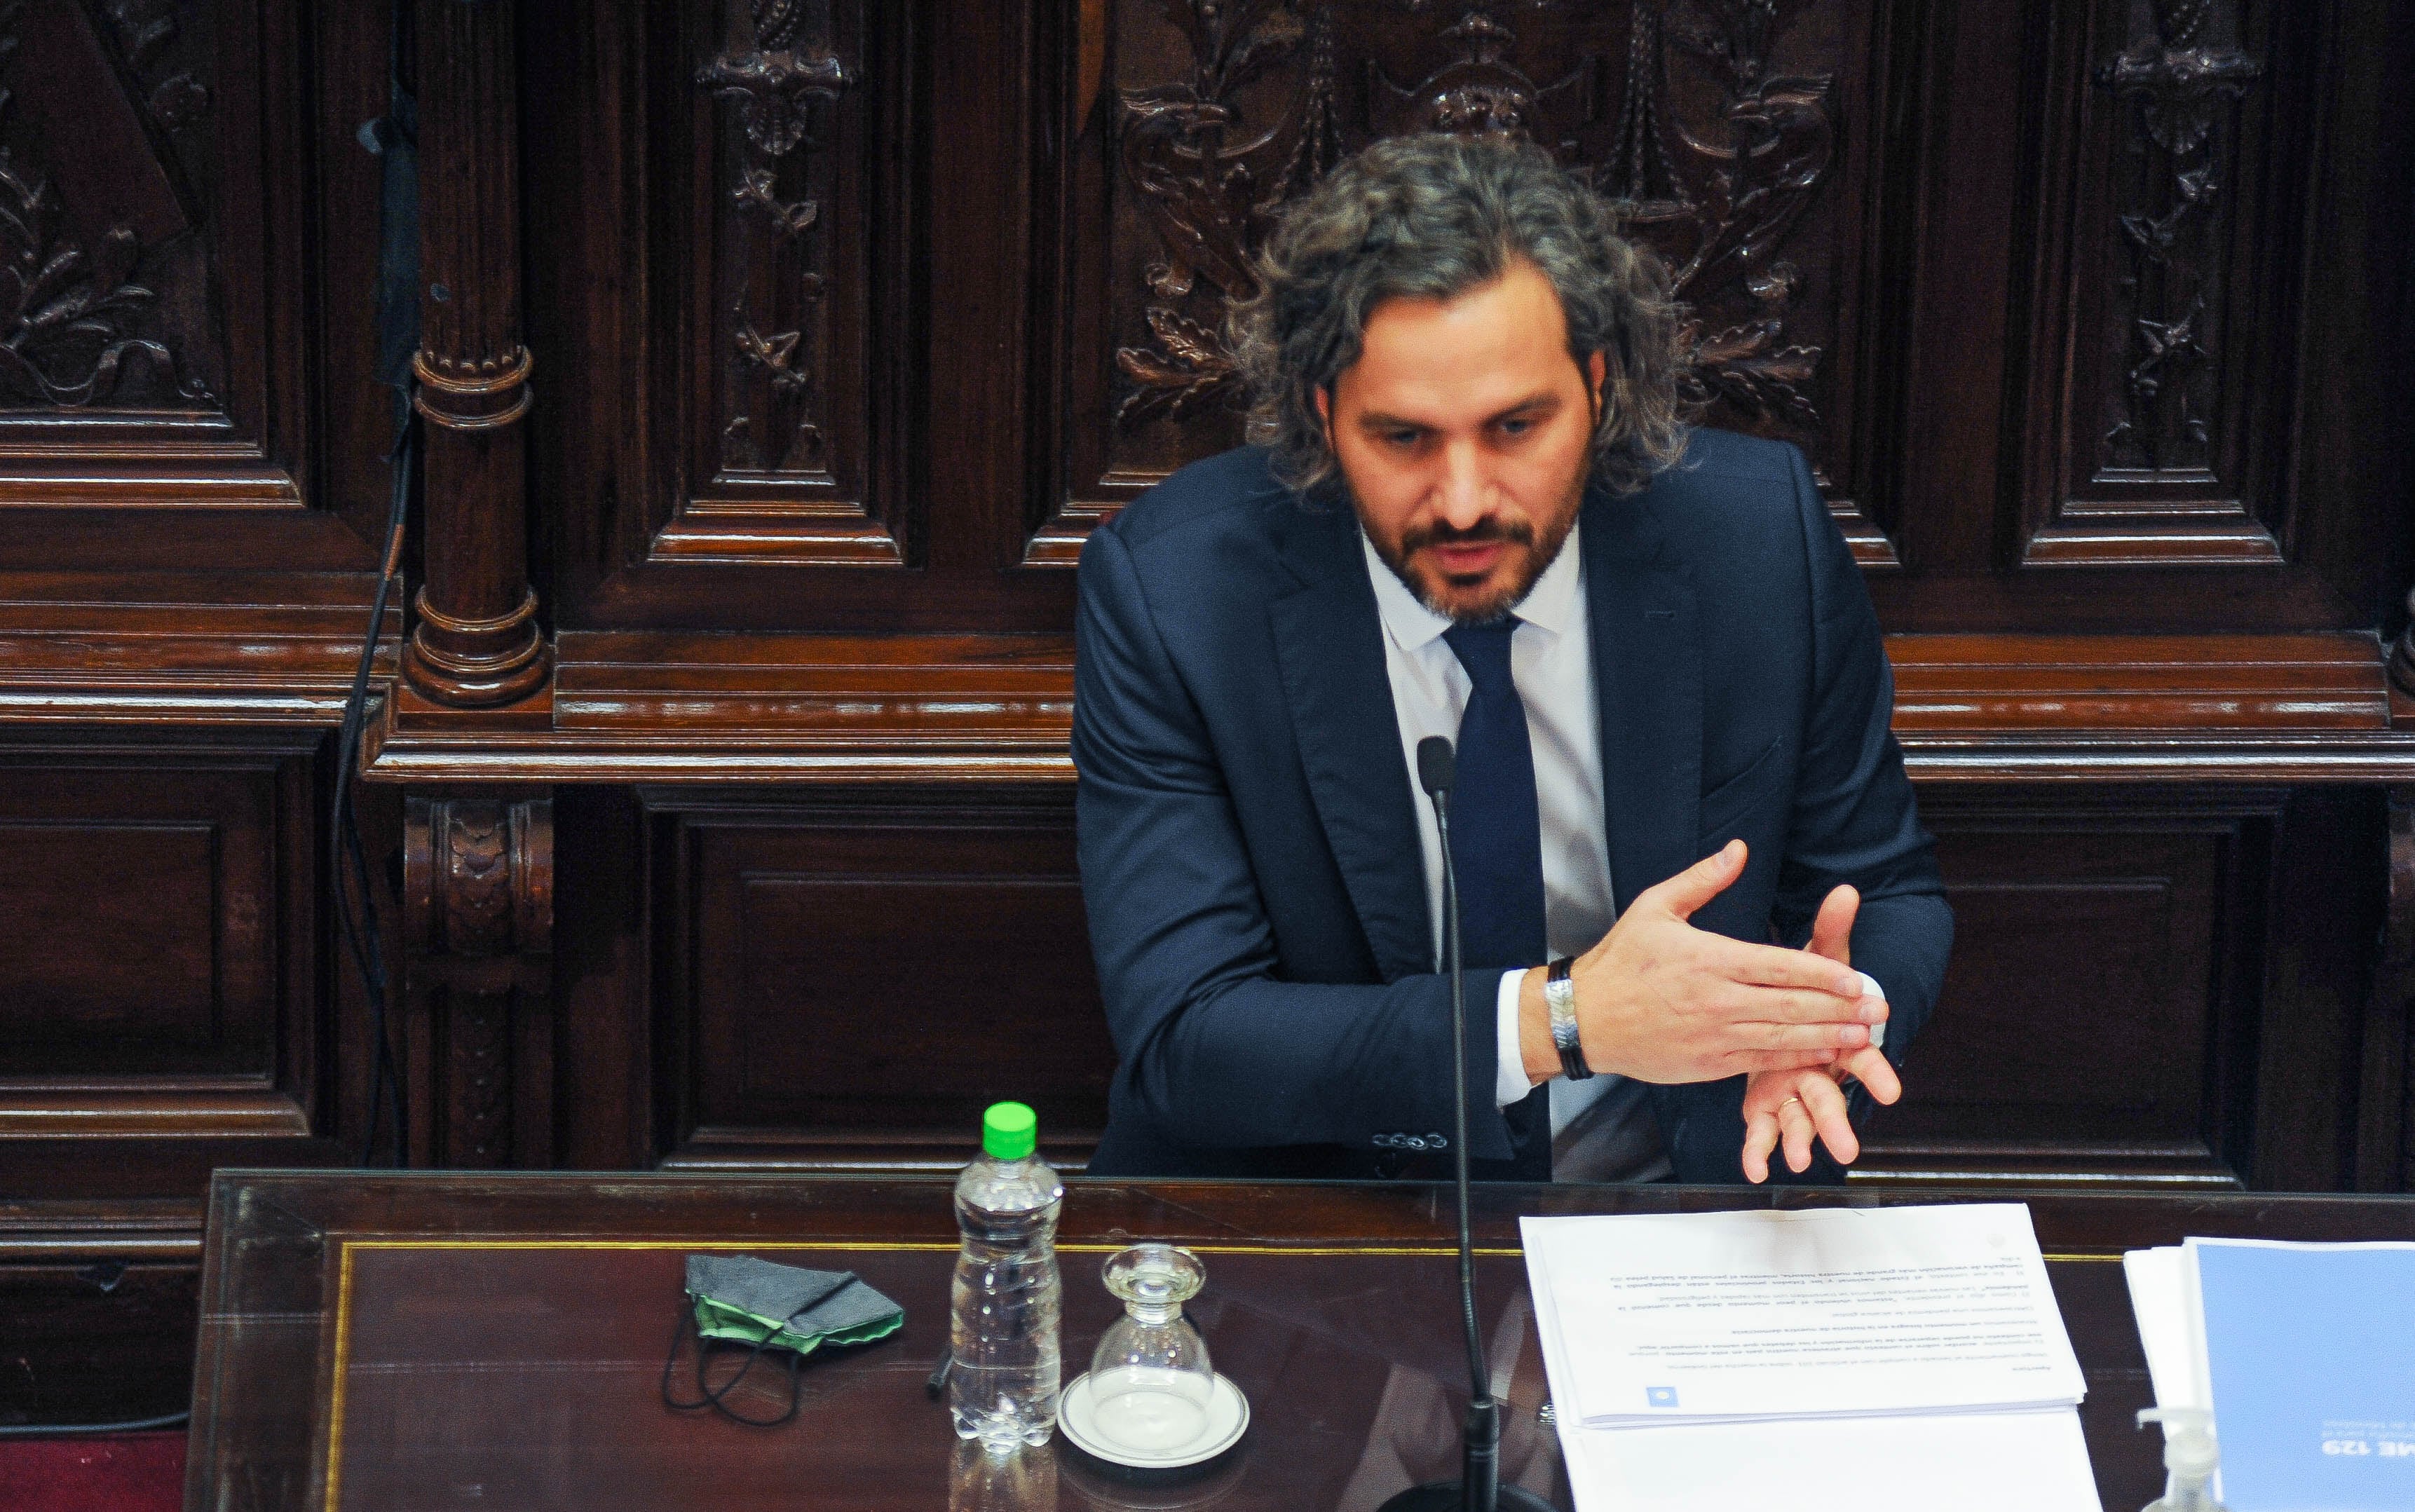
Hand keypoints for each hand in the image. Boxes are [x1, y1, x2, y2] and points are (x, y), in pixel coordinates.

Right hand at [1539, 841, 1883, 1084]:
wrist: (1583, 1019)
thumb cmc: (1619, 961)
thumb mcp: (1655, 907)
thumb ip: (1702, 879)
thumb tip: (1739, 850)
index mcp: (1708, 958)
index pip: (1779, 965)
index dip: (1824, 973)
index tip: (1857, 977)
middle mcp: (1716, 999)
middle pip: (1792, 1004)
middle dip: (1841, 1007)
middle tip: (1879, 1006)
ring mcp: (1713, 1035)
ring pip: (1783, 1036)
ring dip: (1828, 1036)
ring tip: (1864, 1034)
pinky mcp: (1708, 1063)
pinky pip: (1761, 1060)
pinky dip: (1796, 1058)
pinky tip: (1823, 1055)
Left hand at [1740, 884, 1902, 1182]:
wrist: (1785, 1003)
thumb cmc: (1807, 983)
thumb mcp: (1820, 956)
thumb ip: (1831, 928)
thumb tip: (1845, 890)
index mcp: (1836, 1035)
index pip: (1860, 1053)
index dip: (1874, 1070)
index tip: (1889, 1091)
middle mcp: (1819, 1065)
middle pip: (1832, 1095)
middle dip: (1838, 1122)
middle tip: (1847, 1149)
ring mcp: (1793, 1086)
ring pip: (1800, 1118)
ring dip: (1802, 1140)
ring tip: (1800, 1161)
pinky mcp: (1767, 1098)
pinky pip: (1763, 1127)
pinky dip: (1759, 1148)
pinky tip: (1753, 1169)